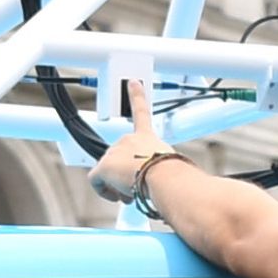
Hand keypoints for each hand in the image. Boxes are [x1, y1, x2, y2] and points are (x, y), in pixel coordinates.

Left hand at [90, 74, 163, 204]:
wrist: (165, 178)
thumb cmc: (175, 177)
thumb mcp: (175, 168)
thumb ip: (171, 172)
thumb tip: (181, 191)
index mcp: (148, 137)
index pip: (142, 113)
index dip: (137, 96)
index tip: (133, 82)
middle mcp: (130, 139)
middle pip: (120, 159)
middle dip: (127, 174)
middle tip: (140, 187)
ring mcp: (115, 151)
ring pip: (110, 174)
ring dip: (120, 185)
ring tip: (136, 192)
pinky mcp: (104, 166)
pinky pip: (96, 181)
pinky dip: (104, 190)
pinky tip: (118, 195)